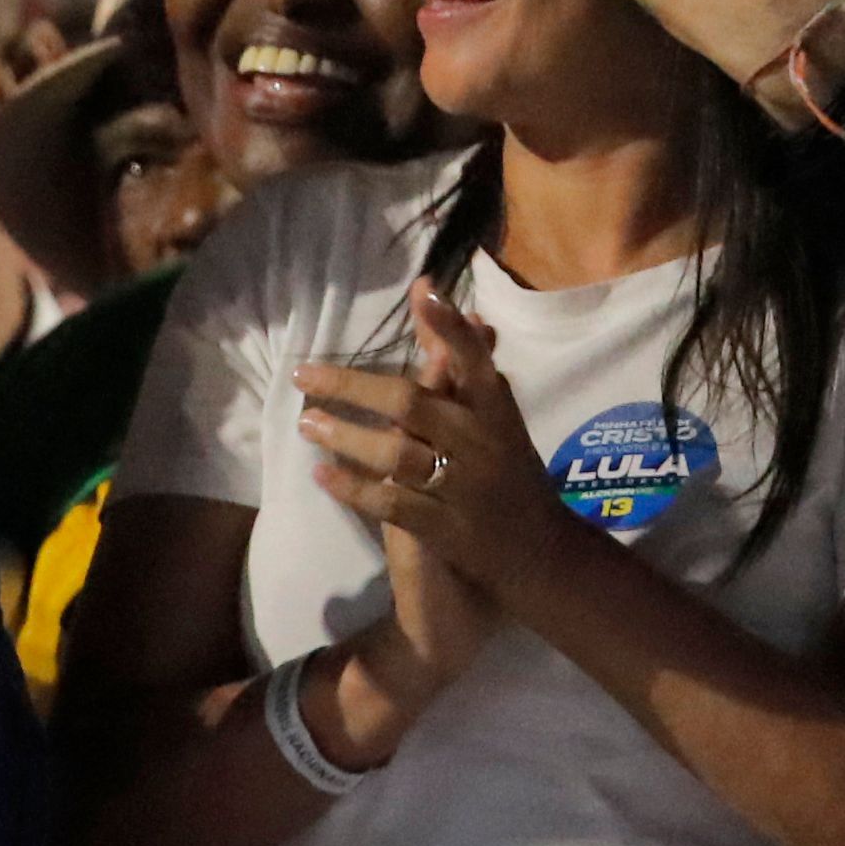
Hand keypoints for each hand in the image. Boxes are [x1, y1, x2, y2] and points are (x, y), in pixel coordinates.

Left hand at [296, 283, 583, 610]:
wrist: (541, 554)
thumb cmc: (509, 470)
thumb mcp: (493, 416)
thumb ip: (459, 359)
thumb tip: (435, 293)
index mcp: (496, 412)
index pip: (476, 361)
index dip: (450, 328)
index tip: (424, 291)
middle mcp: (482, 445)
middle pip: (412, 404)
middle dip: (353, 386)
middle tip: (303, 375)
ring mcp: (464, 489)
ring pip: (397, 455)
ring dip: (346, 436)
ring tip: (306, 423)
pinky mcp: (447, 530)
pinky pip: (393, 504)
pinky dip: (355, 488)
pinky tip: (321, 474)